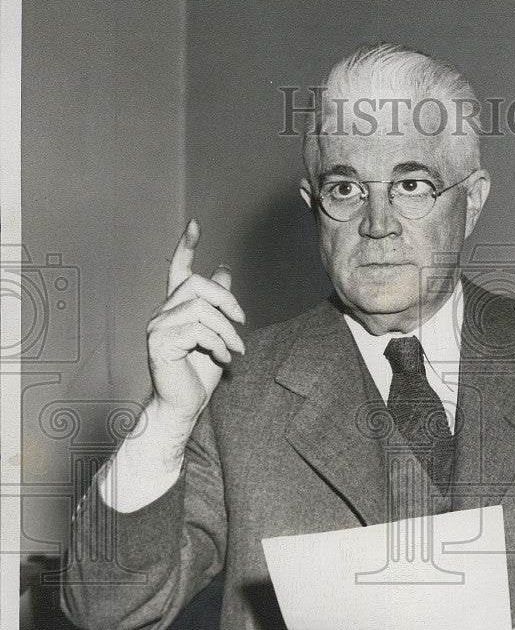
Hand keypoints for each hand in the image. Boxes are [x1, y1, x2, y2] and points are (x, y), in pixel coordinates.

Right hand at [146, 219, 245, 428]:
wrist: (183, 405)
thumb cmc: (198, 373)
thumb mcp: (216, 334)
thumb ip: (218, 305)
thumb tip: (224, 270)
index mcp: (174, 308)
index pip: (177, 270)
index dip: (186, 247)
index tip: (195, 224)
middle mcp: (161, 313)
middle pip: (197, 286)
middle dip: (226, 301)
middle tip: (242, 323)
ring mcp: (157, 328)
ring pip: (201, 310)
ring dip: (226, 330)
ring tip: (235, 350)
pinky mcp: (160, 344)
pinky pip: (197, 331)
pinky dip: (217, 344)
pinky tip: (224, 359)